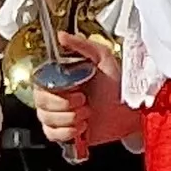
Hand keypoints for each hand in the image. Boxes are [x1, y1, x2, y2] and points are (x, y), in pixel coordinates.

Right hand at [33, 34, 140, 152]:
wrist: (130, 112)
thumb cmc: (120, 86)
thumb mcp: (103, 58)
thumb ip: (82, 44)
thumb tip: (61, 35)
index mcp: (61, 77)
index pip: (40, 83)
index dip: (53, 89)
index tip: (72, 87)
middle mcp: (57, 95)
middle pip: (40, 103)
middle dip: (64, 105)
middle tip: (83, 100)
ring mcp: (60, 114)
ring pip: (46, 119)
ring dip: (70, 118)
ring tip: (87, 113)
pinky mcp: (65, 132)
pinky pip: (52, 134)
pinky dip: (68, 132)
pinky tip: (82, 126)